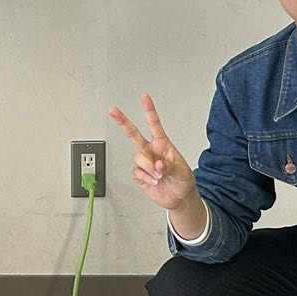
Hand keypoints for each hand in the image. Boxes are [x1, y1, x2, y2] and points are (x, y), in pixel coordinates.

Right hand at [110, 94, 198, 213]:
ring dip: (149, 168)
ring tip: (159, 176)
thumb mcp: (182, 170)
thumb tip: (157, 165)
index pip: (154, 124)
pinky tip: (154, 181)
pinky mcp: (139, 175)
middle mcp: (151, 151)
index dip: (149, 110)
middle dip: (122, 121)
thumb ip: (169, 166)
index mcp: (163, 144)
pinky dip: (146, 178)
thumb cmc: (183, 180)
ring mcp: (145, 163)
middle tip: (113, 110)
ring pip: (138, 158)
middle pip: (133, 134)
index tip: (144, 97)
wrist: (179, 198)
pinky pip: (136, 173)